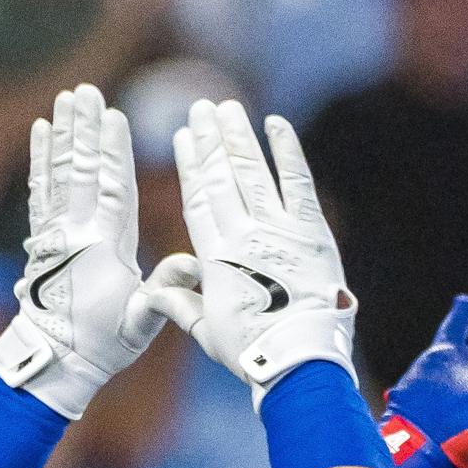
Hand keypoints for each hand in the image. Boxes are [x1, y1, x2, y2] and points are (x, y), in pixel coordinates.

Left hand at [0, 83, 181, 418]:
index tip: (112, 116)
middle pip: (80, 170)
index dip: (111, 152)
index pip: (110, 189)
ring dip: (61, 134)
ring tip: (64, 98)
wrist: (56, 362)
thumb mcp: (141, 322)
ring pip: (58, 173)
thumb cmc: (105, 343)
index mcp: (104, 248)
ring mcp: (56, 233)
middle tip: (83, 90)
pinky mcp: (42, 238)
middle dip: (83, 129)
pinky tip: (40, 130)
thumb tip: (192, 265)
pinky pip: (39, 190)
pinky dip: (40, 159)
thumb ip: (164, 292)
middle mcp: (76, 234)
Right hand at [152, 97, 356, 398]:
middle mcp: (244, 235)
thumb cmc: (253, 352)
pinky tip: (277, 124)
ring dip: (240, 137)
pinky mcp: (311, 231)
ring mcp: (279, 229)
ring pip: (254, 172)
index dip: (189, 165)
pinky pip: (298, 182)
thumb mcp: (208, 332)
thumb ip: (181, 305)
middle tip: (202, 108)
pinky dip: (287, 151)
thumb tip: (156, 290)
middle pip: (223, 177)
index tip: (181, 137)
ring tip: (228, 109)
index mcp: (215, 258)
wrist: (300, 359)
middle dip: (210, 139)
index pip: (198, 199)